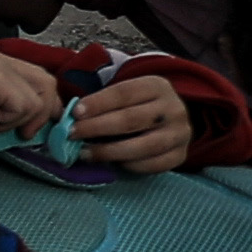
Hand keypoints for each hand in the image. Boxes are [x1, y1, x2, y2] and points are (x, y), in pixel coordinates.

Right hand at [0, 49, 62, 143]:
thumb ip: (13, 102)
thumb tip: (50, 110)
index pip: (36, 74)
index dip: (44, 102)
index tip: (36, 124)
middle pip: (45, 81)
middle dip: (42, 112)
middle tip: (25, 133)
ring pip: (37, 98)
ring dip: (17, 121)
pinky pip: (24, 107)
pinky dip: (6, 124)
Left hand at [67, 66, 194, 172]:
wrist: (170, 119)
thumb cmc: (137, 106)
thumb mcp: (126, 95)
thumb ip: (103, 102)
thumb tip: (70, 117)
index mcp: (157, 86)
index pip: (124, 93)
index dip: (98, 103)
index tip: (75, 113)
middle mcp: (174, 109)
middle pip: (131, 120)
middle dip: (97, 128)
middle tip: (71, 134)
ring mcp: (180, 133)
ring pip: (143, 146)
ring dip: (109, 151)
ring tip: (84, 153)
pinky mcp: (181, 155)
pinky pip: (153, 164)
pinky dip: (130, 165)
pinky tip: (111, 163)